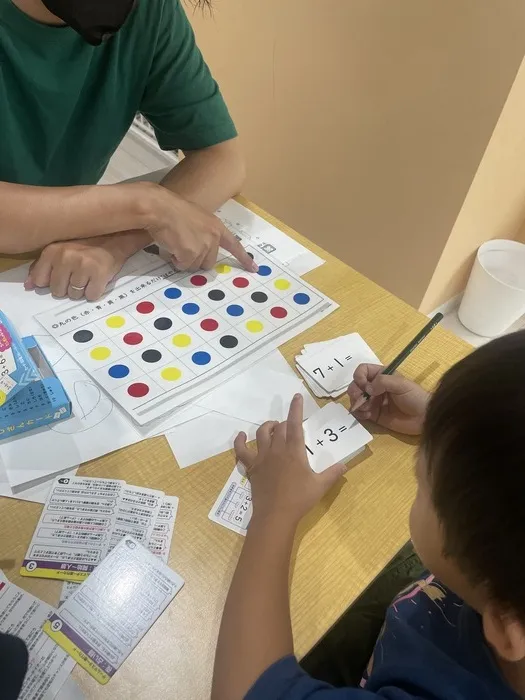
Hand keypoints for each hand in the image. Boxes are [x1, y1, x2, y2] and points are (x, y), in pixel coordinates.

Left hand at [24, 233, 140, 300]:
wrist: (115, 239)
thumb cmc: (85, 246)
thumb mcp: (60, 250)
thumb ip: (41, 267)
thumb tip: (28, 286)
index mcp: (52, 251)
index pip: (41, 281)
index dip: (52, 282)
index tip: (61, 277)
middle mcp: (65, 258)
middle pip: (58, 291)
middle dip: (68, 287)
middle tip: (78, 276)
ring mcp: (83, 266)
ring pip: (74, 295)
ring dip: (82, 290)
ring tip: (88, 277)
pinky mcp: (99, 274)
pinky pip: (91, 296)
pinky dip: (94, 292)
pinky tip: (97, 280)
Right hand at [146, 187, 256, 272]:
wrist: (160, 208)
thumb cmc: (173, 210)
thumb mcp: (196, 218)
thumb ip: (203, 232)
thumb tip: (199, 248)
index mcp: (217, 227)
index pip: (234, 245)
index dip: (243, 258)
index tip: (254, 269)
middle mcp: (214, 237)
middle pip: (209, 262)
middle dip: (196, 259)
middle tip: (184, 246)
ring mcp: (203, 246)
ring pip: (195, 265)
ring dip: (184, 259)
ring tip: (175, 243)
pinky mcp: (191, 254)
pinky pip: (183, 266)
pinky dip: (176, 260)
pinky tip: (171, 246)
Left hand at [234, 394, 346, 525]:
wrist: (275, 515)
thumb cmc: (299, 499)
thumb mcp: (320, 486)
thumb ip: (332, 473)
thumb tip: (344, 465)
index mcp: (294, 451)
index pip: (295, 424)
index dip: (296, 409)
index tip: (296, 397)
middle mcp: (277, 450)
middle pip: (280, 428)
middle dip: (286, 422)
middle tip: (291, 426)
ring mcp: (262, 458)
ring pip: (262, 433)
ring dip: (268, 427)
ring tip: (273, 427)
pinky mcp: (252, 467)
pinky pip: (242, 451)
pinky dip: (240, 441)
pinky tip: (242, 436)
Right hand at [347, 364, 428, 435]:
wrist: (424, 418)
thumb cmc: (415, 397)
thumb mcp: (402, 384)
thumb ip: (383, 382)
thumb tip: (367, 389)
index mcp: (382, 375)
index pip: (363, 370)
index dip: (359, 377)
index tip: (365, 386)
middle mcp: (375, 387)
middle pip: (356, 384)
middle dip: (354, 391)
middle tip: (360, 399)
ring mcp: (374, 401)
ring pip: (355, 399)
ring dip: (357, 403)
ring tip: (366, 409)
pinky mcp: (374, 415)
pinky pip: (359, 412)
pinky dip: (359, 413)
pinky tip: (367, 416)